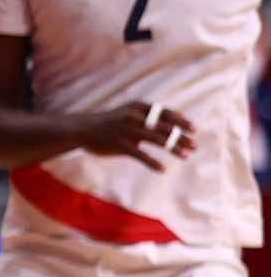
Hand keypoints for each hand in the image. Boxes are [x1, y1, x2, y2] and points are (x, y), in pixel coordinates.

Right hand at [76, 101, 197, 169]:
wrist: (81, 129)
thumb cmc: (109, 122)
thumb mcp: (129, 112)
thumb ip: (151, 115)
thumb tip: (179, 116)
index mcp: (138, 107)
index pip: (166, 113)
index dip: (181, 122)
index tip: (194, 130)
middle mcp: (134, 117)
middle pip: (165, 127)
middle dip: (181, 137)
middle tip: (195, 146)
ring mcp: (126, 130)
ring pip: (157, 139)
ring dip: (173, 148)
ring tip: (185, 156)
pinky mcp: (119, 144)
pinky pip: (140, 154)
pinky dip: (152, 162)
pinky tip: (162, 169)